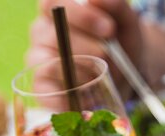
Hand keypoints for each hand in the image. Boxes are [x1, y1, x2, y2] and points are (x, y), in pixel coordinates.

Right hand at [27, 0, 143, 89]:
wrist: (125, 76)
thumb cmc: (120, 44)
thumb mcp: (126, 24)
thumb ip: (116, 6)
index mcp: (58, 9)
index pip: (54, 4)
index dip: (81, 16)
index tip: (109, 29)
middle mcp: (42, 32)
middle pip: (55, 36)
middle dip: (88, 48)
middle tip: (108, 56)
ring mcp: (38, 60)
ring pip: (49, 64)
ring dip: (79, 72)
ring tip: (99, 76)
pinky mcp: (40, 87)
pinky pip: (44, 92)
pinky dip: (65, 97)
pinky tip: (84, 98)